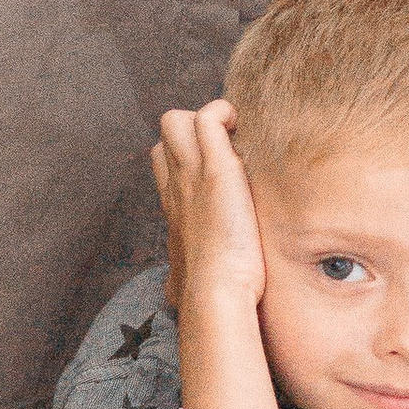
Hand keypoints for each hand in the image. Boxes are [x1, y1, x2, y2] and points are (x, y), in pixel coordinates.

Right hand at [152, 99, 267, 319]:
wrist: (215, 292)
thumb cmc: (206, 292)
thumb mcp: (182, 279)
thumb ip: (178, 277)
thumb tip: (170, 296)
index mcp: (175, 205)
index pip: (165, 160)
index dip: (188, 151)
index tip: (218, 162)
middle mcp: (176, 185)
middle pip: (166, 134)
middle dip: (195, 128)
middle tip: (231, 145)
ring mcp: (191, 174)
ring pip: (176, 119)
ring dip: (206, 117)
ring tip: (237, 136)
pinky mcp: (215, 169)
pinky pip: (207, 117)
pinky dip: (222, 113)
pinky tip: (243, 132)